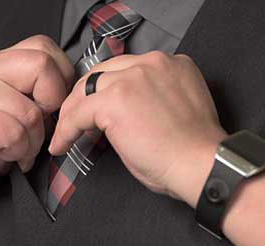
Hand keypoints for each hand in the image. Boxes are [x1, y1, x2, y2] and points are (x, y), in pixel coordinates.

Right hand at [0, 35, 74, 201]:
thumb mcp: (16, 112)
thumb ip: (38, 95)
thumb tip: (73, 95)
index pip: (44, 48)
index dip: (59, 81)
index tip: (49, 109)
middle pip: (42, 68)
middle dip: (49, 107)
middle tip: (33, 130)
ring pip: (30, 112)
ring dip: (30, 142)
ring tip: (12, 149)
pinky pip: (13, 134)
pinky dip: (15, 152)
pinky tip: (1, 155)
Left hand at [48, 51, 227, 206]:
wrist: (202, 163)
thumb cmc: (193, 151)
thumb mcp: (174, 110)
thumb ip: (150, 100)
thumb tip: (120, 117)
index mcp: (171, 64)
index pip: (124, 70)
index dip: (105, 90)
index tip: (95, 110)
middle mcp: (152, 63)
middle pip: (101, 73)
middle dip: (83, 98)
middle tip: (72, 121)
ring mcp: (132, 78)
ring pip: (85, 90)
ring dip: (71, 114)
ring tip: (64, 136)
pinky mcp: (115, 100)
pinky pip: (78, 113)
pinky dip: (66, 130)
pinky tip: (62, 145)